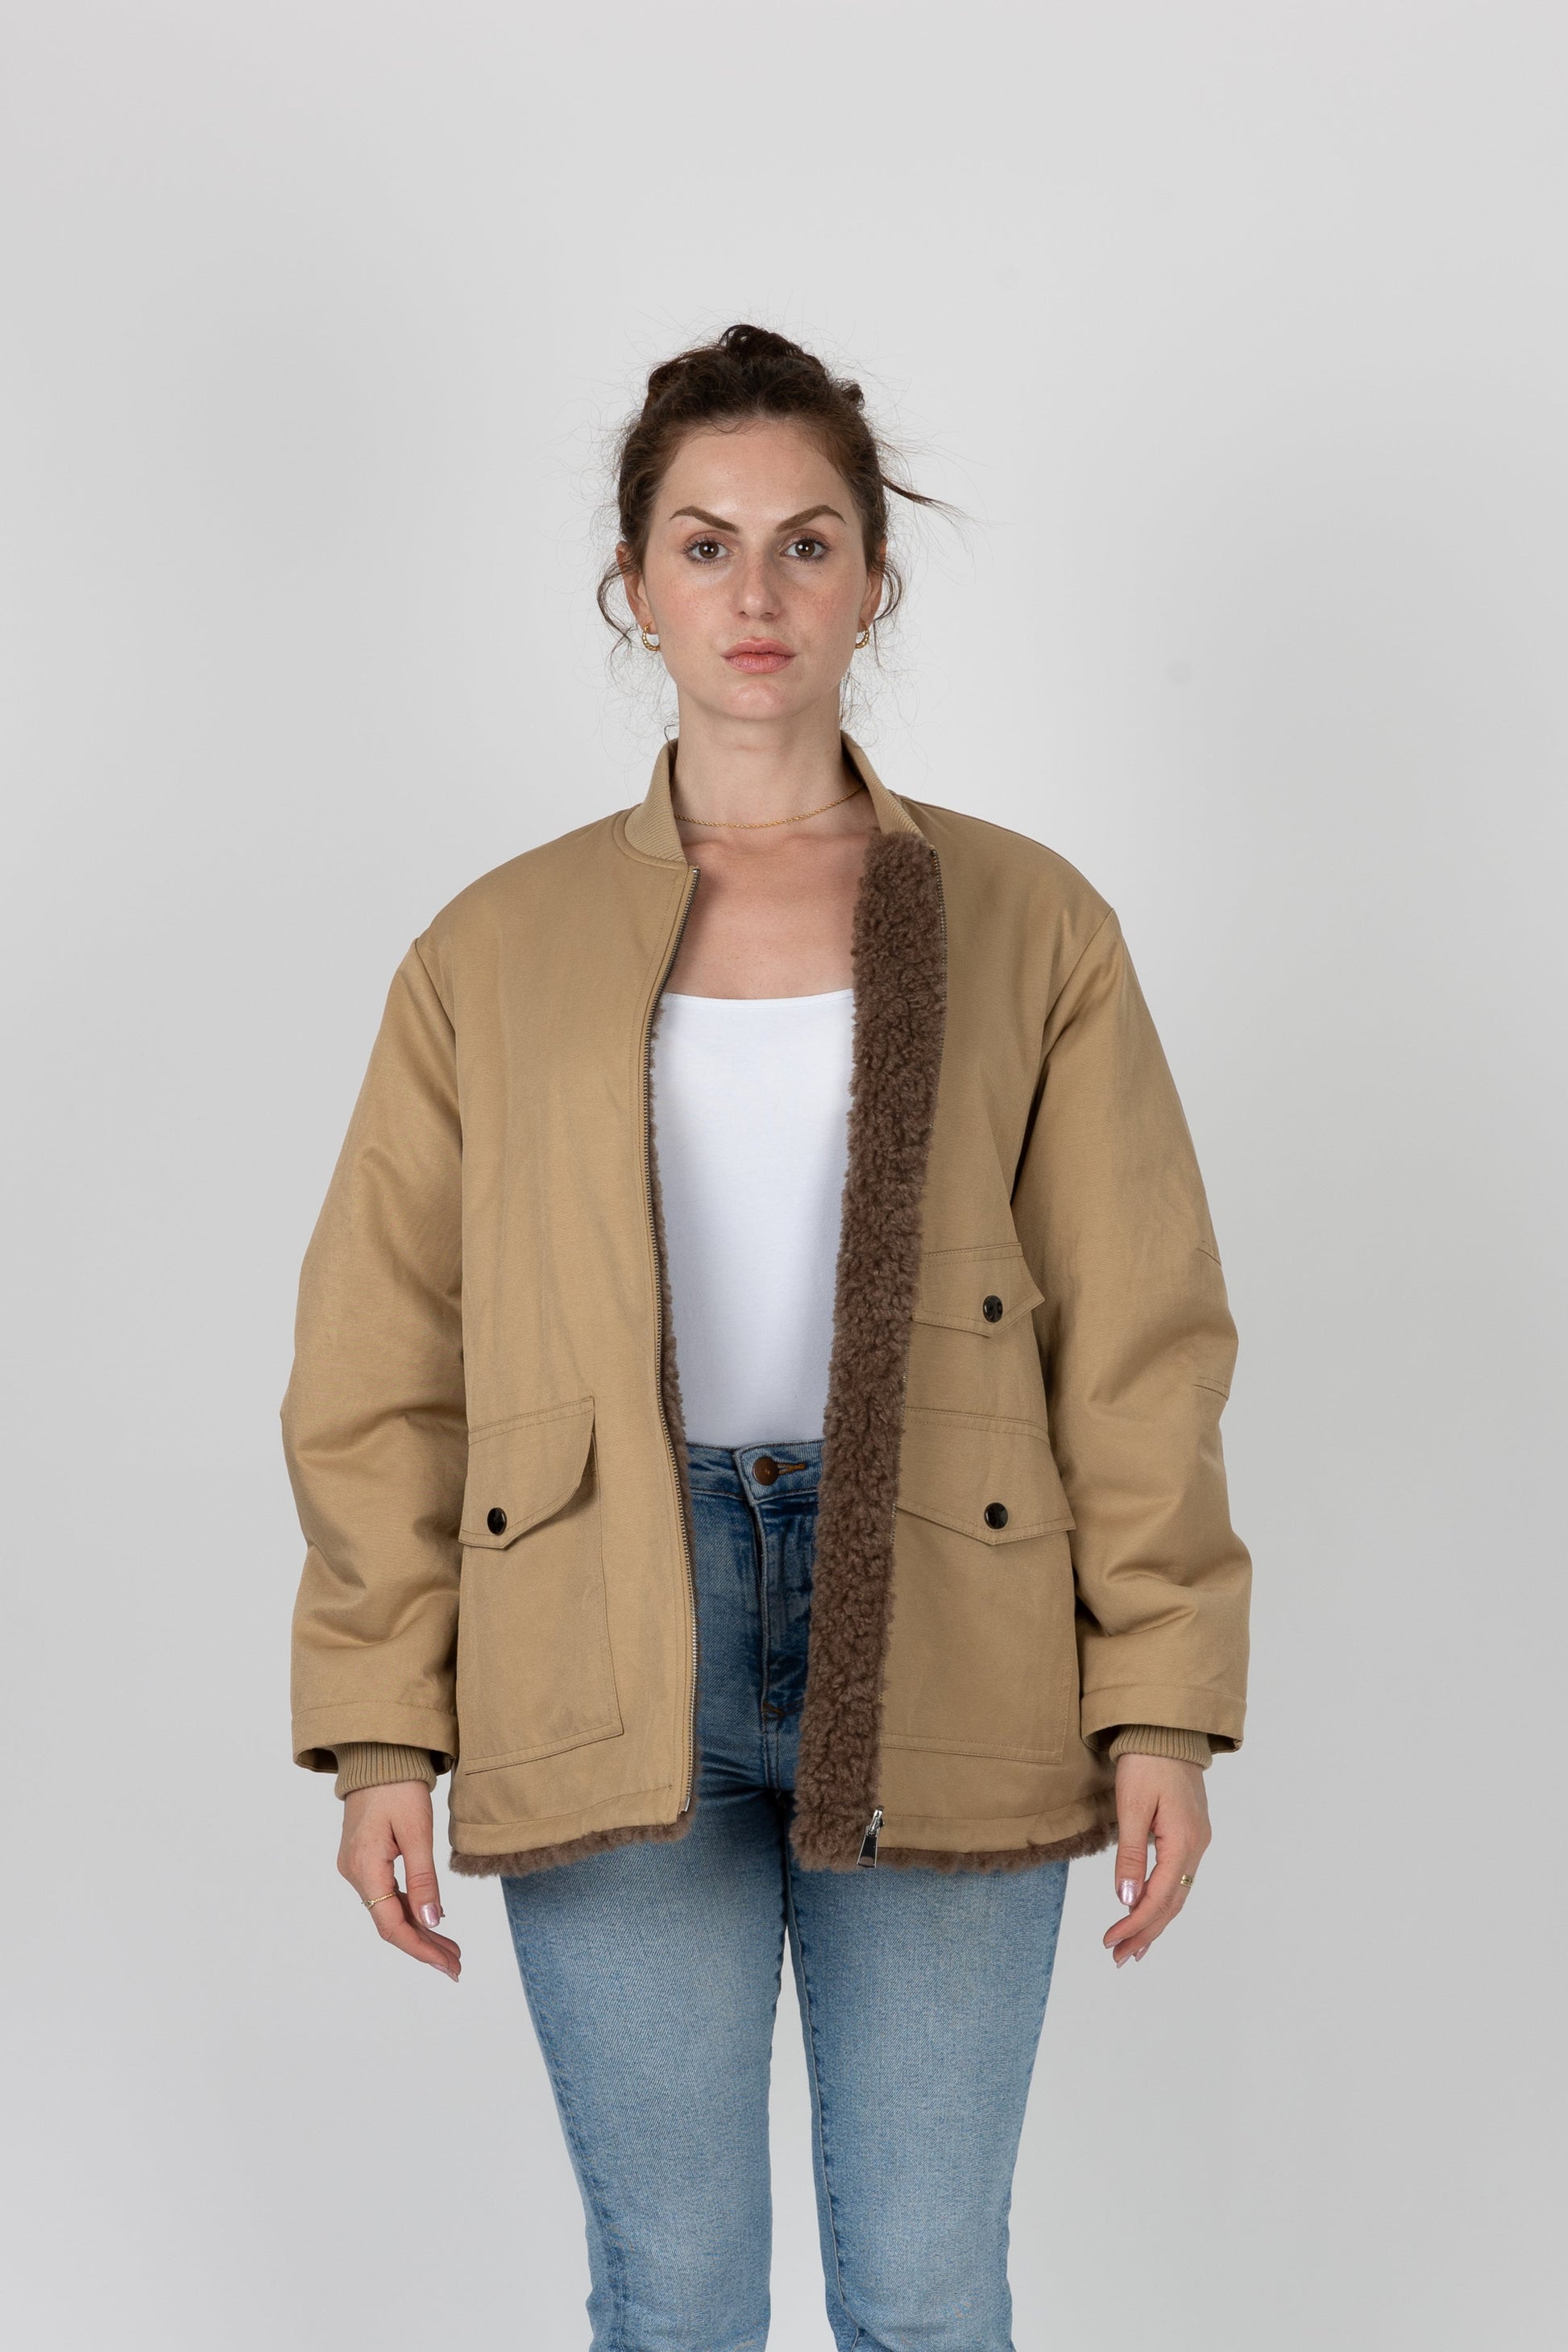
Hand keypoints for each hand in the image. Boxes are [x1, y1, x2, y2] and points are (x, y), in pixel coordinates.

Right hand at [338, 1782, 461, 1980]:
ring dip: (419, 1929)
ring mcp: (357, 1866)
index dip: (420, 1949)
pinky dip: (410, 1909)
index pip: (390, 1925)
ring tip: (451, 1948)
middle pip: (389, 1922)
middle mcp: (354, 1872)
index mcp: (365, 1867)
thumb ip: (423, 1880)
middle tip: (457, 1965)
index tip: (448, 1965)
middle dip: (424, 1945)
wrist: (378, 1755)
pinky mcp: (364, 1859)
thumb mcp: (418, 1832)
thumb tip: (433, 1922)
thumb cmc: (399, 1787)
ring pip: (389, 1910)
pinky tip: (431, 1918)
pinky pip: (387, 1893)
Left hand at [1103, 1752, 1210, 1967]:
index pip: (1160, 1897)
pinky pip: (1176, 1878)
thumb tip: (1125, 1900)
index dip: (1135, 1924)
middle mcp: (1196, 1847)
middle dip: (1145, 1932)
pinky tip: (1147, 1911)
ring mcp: (1196, 1841)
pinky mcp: (1189, 1834)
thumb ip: (1130, 1855)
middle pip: (1172, 1903)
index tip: (1111, 1942)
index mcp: (1184, 1842)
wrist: (1166, 1728)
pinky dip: (1161, 1900)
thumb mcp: (1132, 1807)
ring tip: (1131, 1948)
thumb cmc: (1146, 1761)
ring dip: (1153, 1921)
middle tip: (1119, 1958)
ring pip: (1176, 1893)